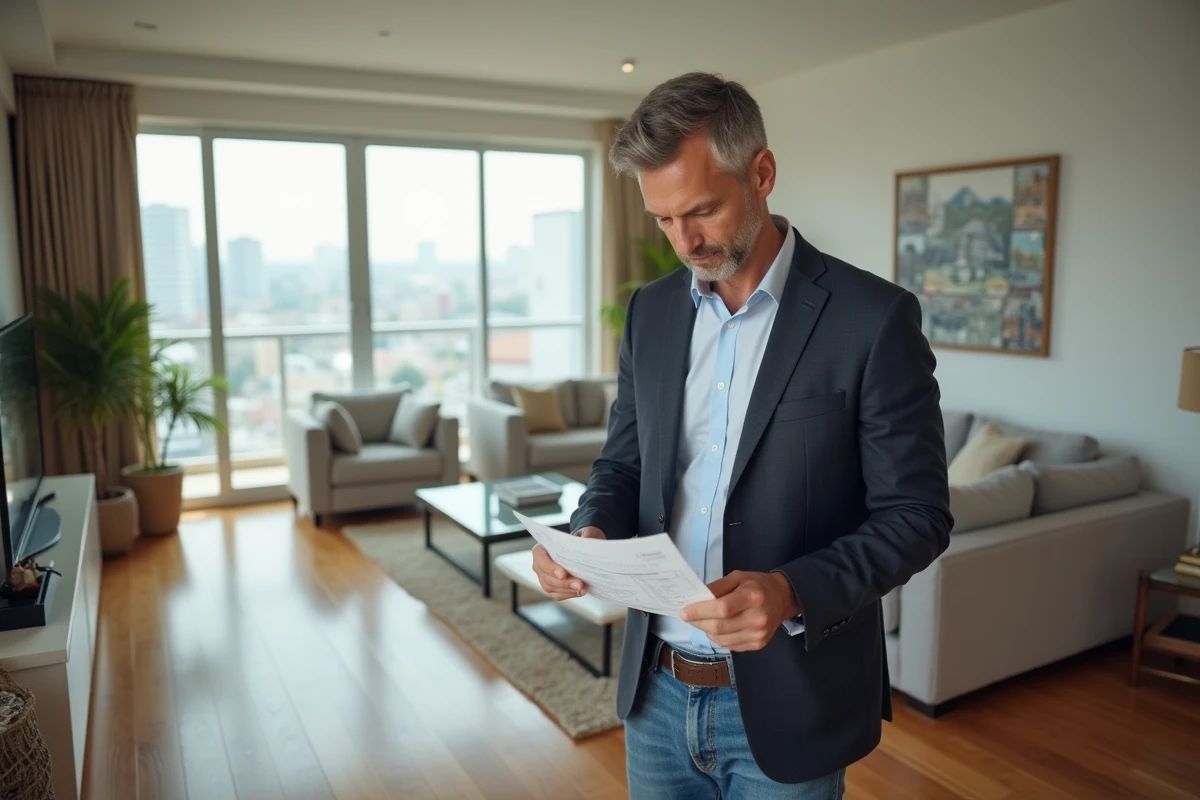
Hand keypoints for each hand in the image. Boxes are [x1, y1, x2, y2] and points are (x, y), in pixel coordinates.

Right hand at [531, 527, 604, 599]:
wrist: (583, 550)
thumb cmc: (581, 540)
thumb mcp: (587, 533)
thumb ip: (588, 535)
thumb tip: (591, 543)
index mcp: (542, 548)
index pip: (540, 558)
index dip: (550, 567)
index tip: (563, 574)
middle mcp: (539, 564)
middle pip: (546, 576)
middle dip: (564, 582)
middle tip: (580, 584)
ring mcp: (544, 577)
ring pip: (551, 587)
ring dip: (568, 589)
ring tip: (583, 588)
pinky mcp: (552, 588)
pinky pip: (557, 595)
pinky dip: (569, 594)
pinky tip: (580, 591)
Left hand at [679, 571, 800, 651]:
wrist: (782, 599)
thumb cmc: (757, 585)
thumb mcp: (737, 577)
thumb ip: (717, 587)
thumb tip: (696, 598)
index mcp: (753, 596)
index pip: (722, 608)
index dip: (700, 611)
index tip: (684, 611)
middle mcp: (758, 618)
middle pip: (720, 627)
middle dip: (698, 622)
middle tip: (688, 617)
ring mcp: (758, 634)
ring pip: (722, 639)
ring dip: (706, 631)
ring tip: (703, 620)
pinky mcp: (758, 645)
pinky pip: (729, 645)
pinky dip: (718, 638)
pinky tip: (718, 627)